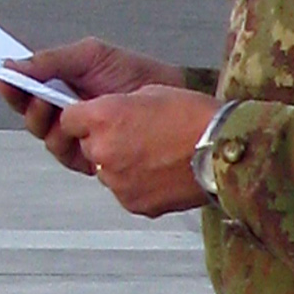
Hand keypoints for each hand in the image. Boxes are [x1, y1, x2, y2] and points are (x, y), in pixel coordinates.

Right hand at [0, 37, 185, 174]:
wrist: (169, 95)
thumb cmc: (133, 72)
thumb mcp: (90, 56)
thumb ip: (51, 60)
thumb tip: (10, 64)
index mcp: (58, 84)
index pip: (22, 86)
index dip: (5, 82)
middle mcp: (62, 110)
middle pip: (26, 113)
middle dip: (23, 102)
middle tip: (30, 92)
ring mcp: (75, 133)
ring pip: (44, 135)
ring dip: (46, 121)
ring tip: (58, 108)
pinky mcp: (89, 153)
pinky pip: (66, 155)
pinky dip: (68, 143)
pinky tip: (76, 133)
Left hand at [59, 85, 221, 216]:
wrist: (225, 150)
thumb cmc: (197, 118)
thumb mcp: (153, 92)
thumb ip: (121, 105)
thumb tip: (110, 116)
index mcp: (104, 118)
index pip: (68, 119)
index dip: (83, 118)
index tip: (92, 119)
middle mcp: (103, 150)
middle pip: (87, 146)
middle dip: (106, 141)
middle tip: (139, 136)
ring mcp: (116, 180)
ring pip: (107, 170)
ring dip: (123, 164)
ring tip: (158, 155)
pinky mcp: (132, 202)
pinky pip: (126, 190)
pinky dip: (139, 183)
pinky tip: (164, 171)